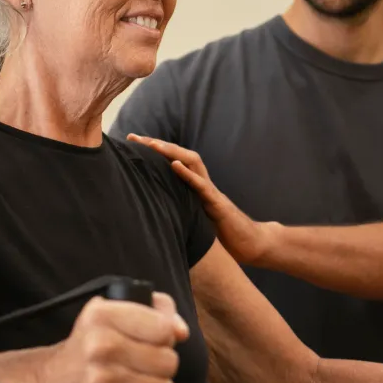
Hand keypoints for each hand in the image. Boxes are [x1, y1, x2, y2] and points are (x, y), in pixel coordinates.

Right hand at [34, 291, 188, 382]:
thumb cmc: (88, 345)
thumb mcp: (112, 313)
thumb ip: (156, 311)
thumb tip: (181, 332)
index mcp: (102, 316)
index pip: (163, 328)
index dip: (165, 335)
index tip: (154, 340)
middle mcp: (101, 348)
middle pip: (168, 361)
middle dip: (162, 364)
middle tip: (145, 365)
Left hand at [127, 135, 275, 264]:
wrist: (250, 245)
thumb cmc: (223, 236)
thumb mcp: (194, 222)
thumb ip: (179, 213)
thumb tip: (153, 215)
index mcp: (195, 188)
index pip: (173, 163)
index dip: (153, 153)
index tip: (132, 143)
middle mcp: (202, 185)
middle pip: (179, 155)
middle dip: (156, 144)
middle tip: (133, 137)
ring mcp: (211, 192)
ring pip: (192, 163)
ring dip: (171, 151)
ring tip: (152, 144)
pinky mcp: (218, 205)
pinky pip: (202, 186)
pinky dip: (187, 174)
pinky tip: (174, 164)